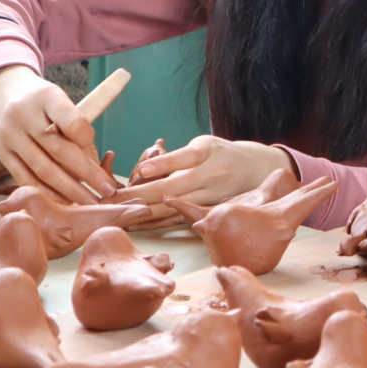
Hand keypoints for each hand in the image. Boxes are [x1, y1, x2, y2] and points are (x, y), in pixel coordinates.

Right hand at [0, 65, 117, 203]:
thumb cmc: (41, 101)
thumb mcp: (59, 99)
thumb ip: (76, 124)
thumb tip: (94, 161)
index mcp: (47, 97)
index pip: (71, 121)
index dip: (87, 139)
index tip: (103, 154)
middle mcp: (25, 116)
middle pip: (59, 150)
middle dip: (87, 173)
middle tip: (108, 190)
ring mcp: (10, 136)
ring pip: (42, 168)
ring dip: (69, 189)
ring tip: (90, 200)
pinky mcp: (2, 154)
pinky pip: (25, 177)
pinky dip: (46, 191)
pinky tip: (64, 200)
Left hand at [110, 135, 294, 227]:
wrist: (255, 169)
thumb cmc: (220, 153)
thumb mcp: (204, 144)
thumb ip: (178, 157)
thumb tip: (145, 170)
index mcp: (208, 152)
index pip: (184, 157)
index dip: (163, 164)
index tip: (142, 169)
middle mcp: (211, 175)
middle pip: (173, 187)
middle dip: (139, 193)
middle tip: (111, 197)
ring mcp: (211, 195)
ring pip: (173, 206)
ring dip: (144, 211)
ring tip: (118, 212)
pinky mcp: (209, 210)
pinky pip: (179, 217)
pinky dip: (156, 221)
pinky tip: (137, 222)